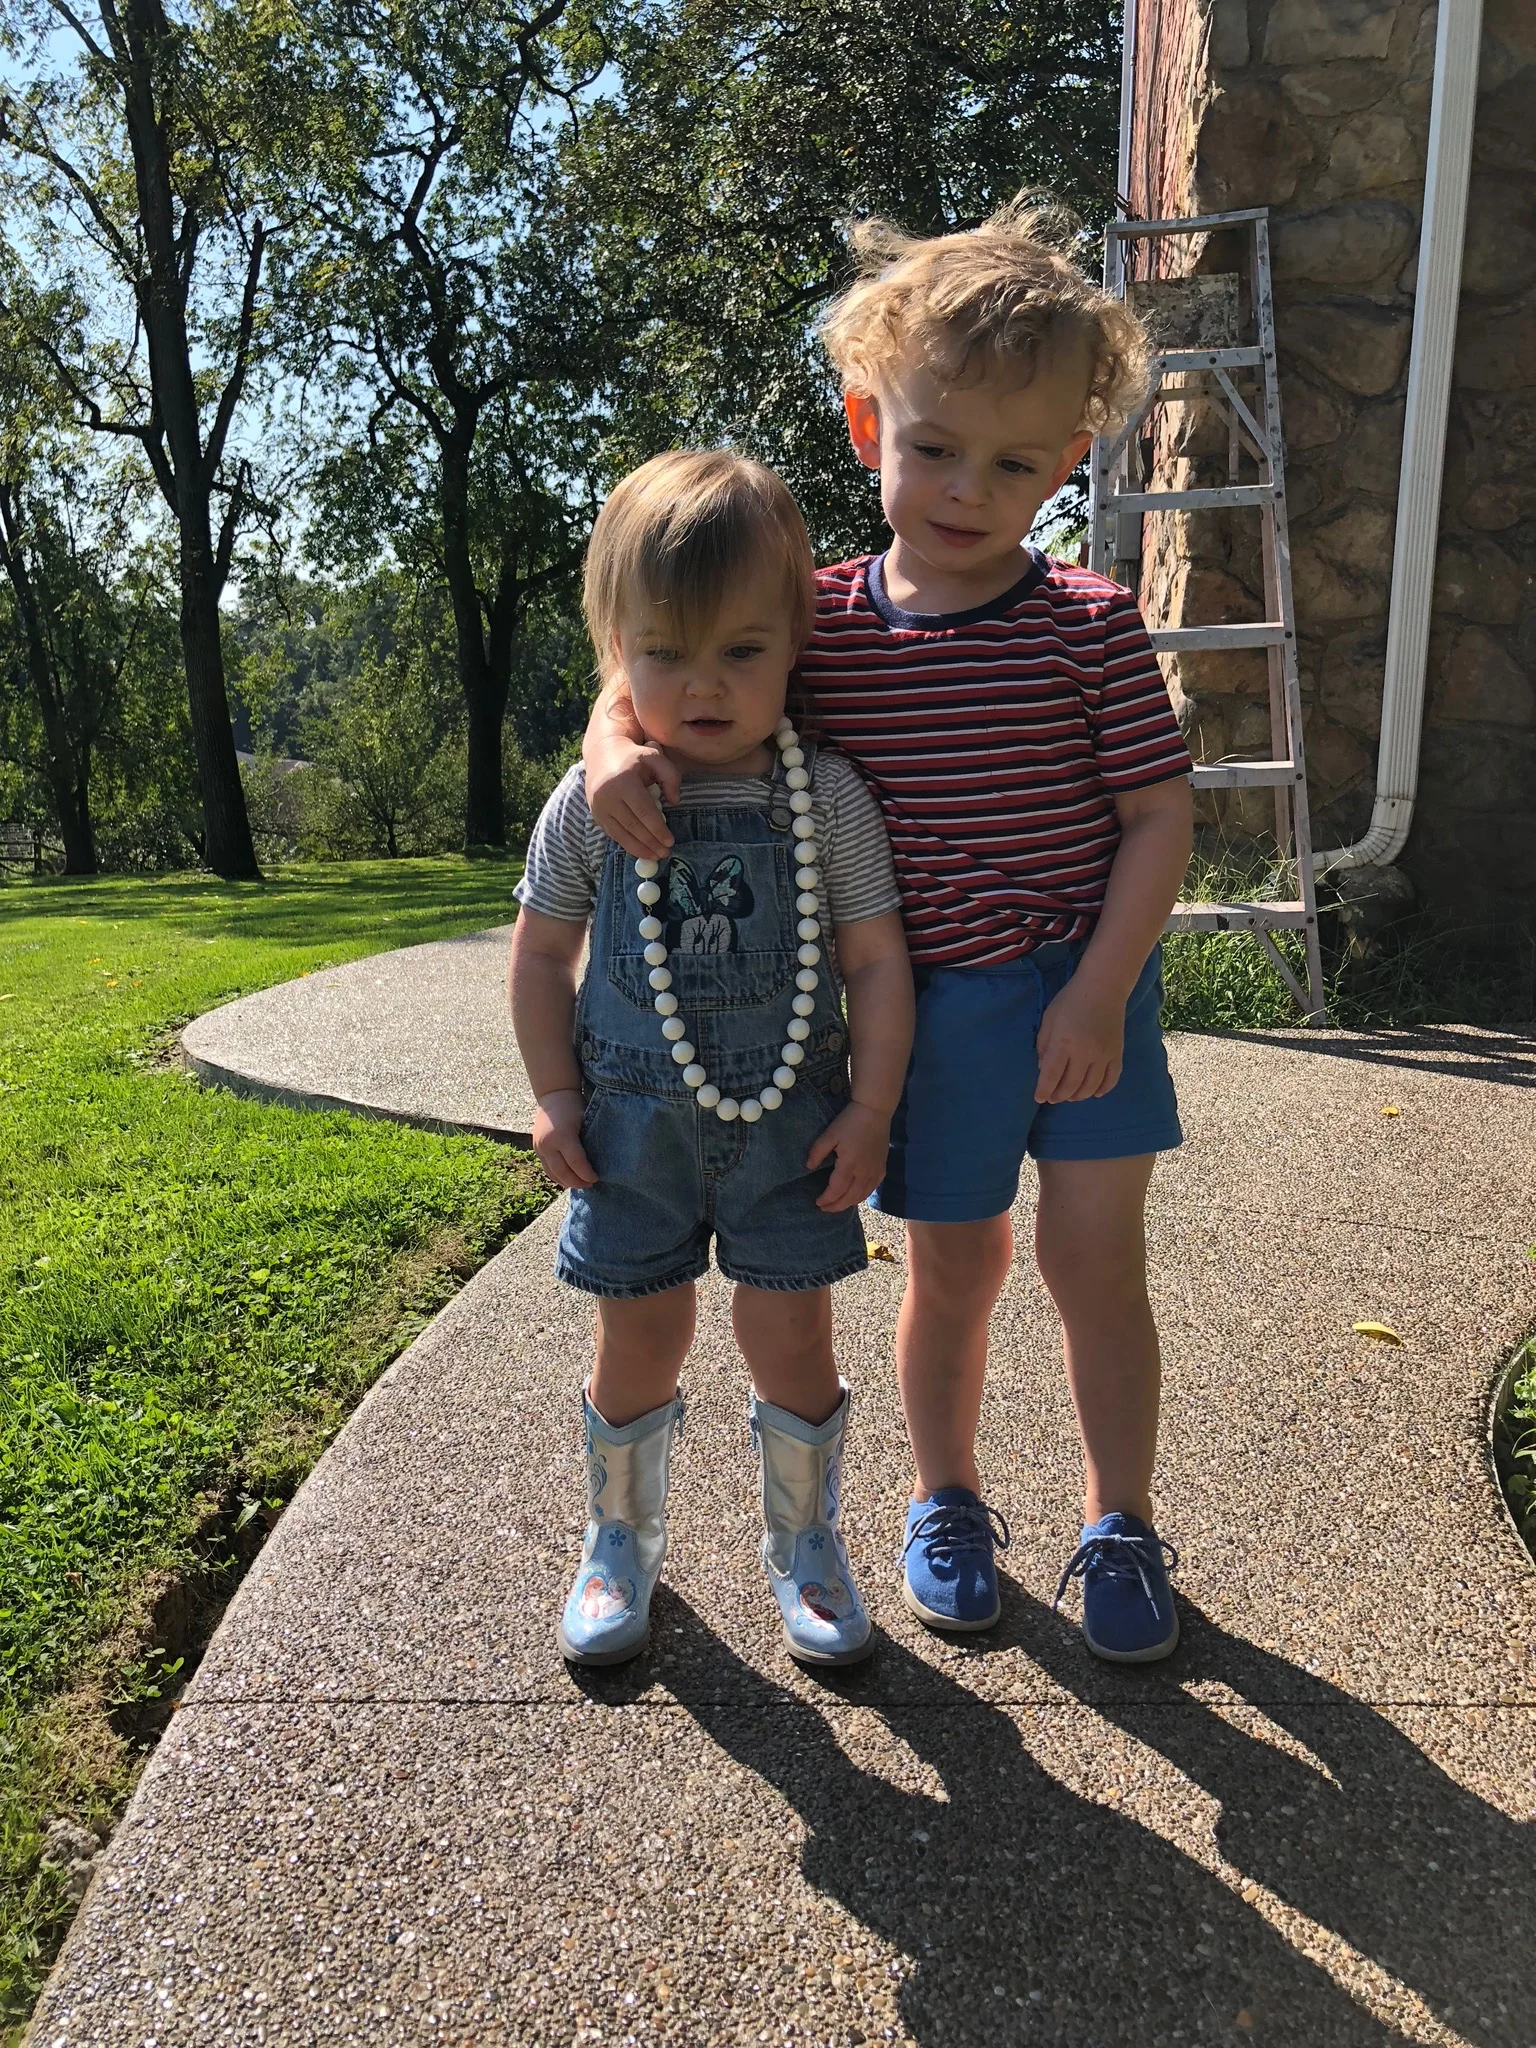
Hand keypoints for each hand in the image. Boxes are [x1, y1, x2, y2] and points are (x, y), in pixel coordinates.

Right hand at [533, 1089, 597, 1188]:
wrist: (553, 1095)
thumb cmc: (574, 1106)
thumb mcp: (586, 1120)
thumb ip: (589, 1141)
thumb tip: (601, 1161)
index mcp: (562, 1136)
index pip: (576, 1163)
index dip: (587, 1174)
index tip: (596, 1178)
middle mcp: (548, 1144)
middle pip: (563, 1172)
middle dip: (577, 1182)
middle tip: (590, 1184)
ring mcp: (539, 1148)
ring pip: (552, 1173)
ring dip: (566, 1182)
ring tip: (580, 1184)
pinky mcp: (536, 1149)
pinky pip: (547, 1168)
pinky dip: (557, 1176)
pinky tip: (568, 1179)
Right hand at [587, 741, 679, 859]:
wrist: (602, 754)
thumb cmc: (634, 757)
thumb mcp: (655, 758)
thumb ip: (670, 776)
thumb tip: (674, 802)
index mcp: (623, 781)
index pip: (644, 812)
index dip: (658, 829)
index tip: (671, 841)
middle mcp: (607, 796)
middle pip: (633, 826)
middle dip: (651, 843)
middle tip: (666, 853)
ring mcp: (598, 807)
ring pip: (621, 834)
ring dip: (639, 849)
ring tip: (656, 857)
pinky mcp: (595, 815)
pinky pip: (613, 834)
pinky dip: (627, 845)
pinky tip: (641, 851)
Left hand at [806, 1101, 891, 1211]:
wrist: (875, 1111)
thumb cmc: (851, 1121)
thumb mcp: (830, 1134)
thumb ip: (817, 1151)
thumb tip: (808, 1167)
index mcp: (849, 1165)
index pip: (836, 1190)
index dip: (827, 1199)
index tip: (817, 1202)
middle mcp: (864, 1173)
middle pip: (850, 1197)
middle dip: (836, 1206)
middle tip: (825, 1208)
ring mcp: (875, 1172)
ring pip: (862, 1196)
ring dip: (849, 1203)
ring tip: (838, 1205)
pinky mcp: (882, 1168)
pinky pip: (872, 1189)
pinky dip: (862, 1196)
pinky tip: (855, 1196)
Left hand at [1034, 975, 1125, 1103]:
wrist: (1104, 987)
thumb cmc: (1071, 1000)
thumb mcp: (1049, 1019)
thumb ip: (1044, 1045)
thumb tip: (1043, 1068)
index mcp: (1064, 1042)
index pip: (1051, 1075)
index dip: (1043, 1090)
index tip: (1039, 1098)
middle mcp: (1085, 1052)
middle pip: (1070, 1085)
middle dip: (1059, 1096)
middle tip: (1053, 1097)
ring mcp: (1104, 1055)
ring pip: (1090, 1087)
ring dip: (1078, 1096)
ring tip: (1070, 1095)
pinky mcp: (1118, 1054)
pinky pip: (1111, 1080)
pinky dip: (1102, 1090)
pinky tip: (1094, 1092)